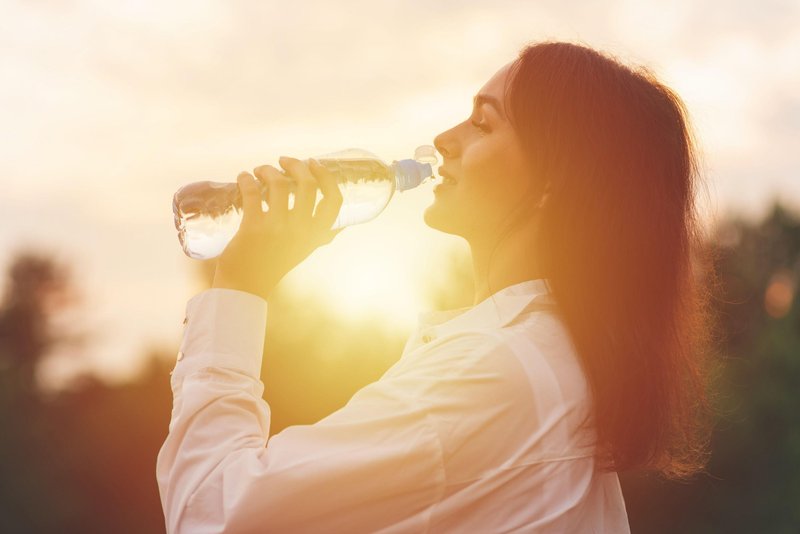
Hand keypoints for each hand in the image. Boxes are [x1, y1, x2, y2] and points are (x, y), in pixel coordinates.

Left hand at [211, 156, 343, 301]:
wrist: (246, 287)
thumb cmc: (274, 266)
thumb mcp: (304, 250)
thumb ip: (320, 237)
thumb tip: (339, 227)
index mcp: (316, 234)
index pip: (334, 201)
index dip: (326, 177)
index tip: (314, 163)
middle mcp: (301, 230)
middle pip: (307, 184)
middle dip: (295, 165)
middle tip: (283, 161)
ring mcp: (278, 228)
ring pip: (279, 183)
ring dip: (268, 170)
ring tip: (260, 170)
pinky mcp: (253, 227)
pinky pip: (252, 192)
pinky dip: (246, 179)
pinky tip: (243, 177)